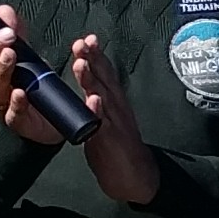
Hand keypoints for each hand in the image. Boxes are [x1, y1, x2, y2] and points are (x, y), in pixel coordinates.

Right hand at [0, 4, 71, 147]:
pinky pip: (12, 114)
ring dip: (0, 70)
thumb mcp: (21, 51)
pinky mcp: (16, 121)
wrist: (50, 114)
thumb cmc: (27, 79)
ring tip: (12, 54)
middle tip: (7, 34)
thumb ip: (12, 31)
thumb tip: (4, 11)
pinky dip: (16, 103)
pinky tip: (21, 92)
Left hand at [69, 36, 160, 206]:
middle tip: (82, 43)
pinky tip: (93, 101)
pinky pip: (103, 124)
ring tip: (81, 64)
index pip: (106, 75)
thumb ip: (97, 105)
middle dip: (93, 60)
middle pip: (105, 80)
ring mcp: (115, 124)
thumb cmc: (118, 149)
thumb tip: (87, 89)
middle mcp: (117, 109)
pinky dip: (98, 112)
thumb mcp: (106, 121)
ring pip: (102, 97)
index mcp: (115, 103)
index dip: (97, 57)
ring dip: (92, 80)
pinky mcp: (111, 141)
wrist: (137, 177)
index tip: (88, 39)